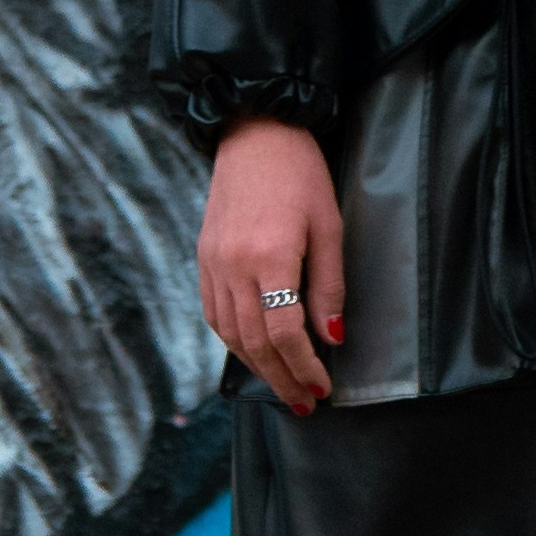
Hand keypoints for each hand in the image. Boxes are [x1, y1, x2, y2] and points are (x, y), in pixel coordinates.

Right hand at [196, 117, 343, 412]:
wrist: (255, 133)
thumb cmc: (301, 175)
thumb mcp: (329, 226)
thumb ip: (329, 285)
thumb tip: (331, 338)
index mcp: (270, 256)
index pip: (285, 332)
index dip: (304, 367)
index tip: (322, 387)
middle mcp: (234, 266)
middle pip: (256, 342)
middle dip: (281, 379)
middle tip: (304, 403)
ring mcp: (213, 263)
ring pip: (231, 334)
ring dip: (257, 367)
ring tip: (283, 387)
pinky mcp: (204, 258)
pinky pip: (215, 314)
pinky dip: (234, 342)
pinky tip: (254, 354)